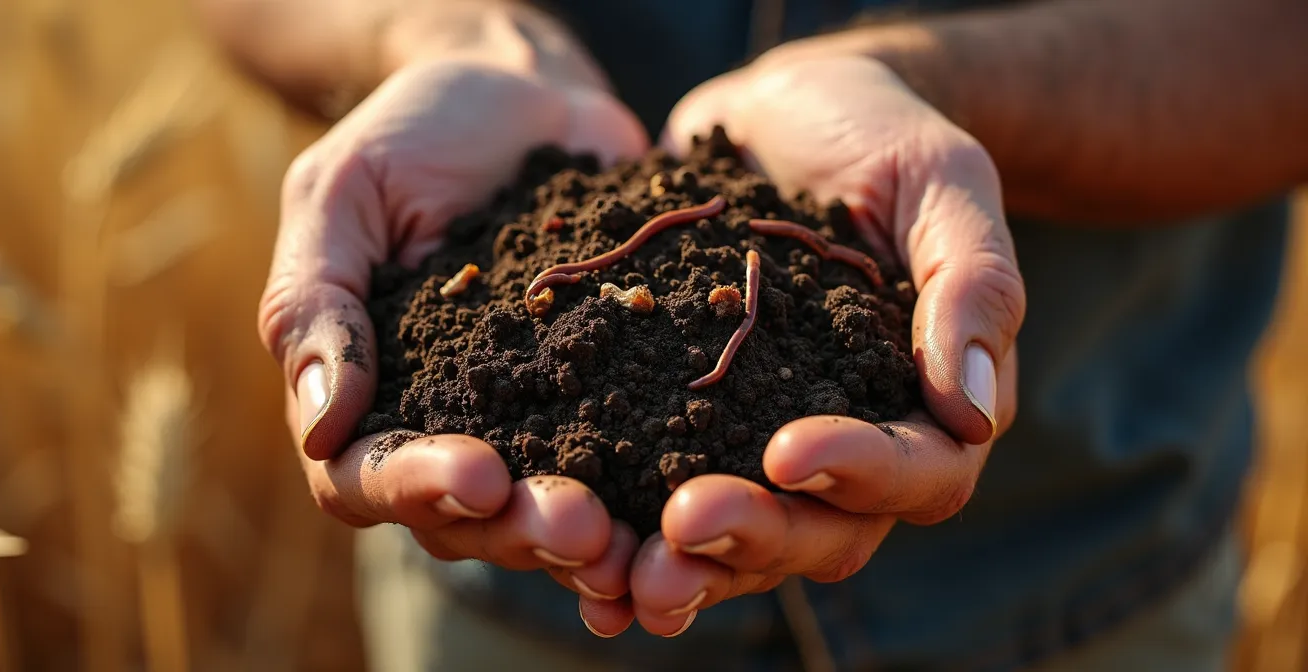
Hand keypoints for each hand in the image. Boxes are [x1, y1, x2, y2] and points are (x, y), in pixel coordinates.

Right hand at [257, 54, 647, 602]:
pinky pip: (637, 460)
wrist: (522, 94)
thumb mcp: (344, 194)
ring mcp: (541, 418)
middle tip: (581, 528)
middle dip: (524, 530)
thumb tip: (322, 423)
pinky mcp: (618, 395)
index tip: (479, 476)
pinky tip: (704, 506)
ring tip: (641, 545)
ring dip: (597, 541)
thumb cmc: (413, 135)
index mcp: (371, 396)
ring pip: (554, 513)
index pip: (367, 478)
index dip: (418, 489)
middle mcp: (455, 427)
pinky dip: (662, 495)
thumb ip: (316, 302)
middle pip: (472, 521)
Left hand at [582, 53, 1024, 636]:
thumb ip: (973, 284)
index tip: (790, 451)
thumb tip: (974, 410)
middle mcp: (851, 443)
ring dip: (691, 563)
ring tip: (624, 573)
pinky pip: (662, 490)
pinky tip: (579, 560)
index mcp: (928, 403)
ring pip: (744, 539)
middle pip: (826, 532)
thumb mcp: (939, 182)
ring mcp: (763, 438)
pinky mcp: (688, 421)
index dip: (862, 475)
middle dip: (759, 534)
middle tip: (685, 524)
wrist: (782, 115)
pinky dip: (627, 533)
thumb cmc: (878, 138)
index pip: (920, 472)